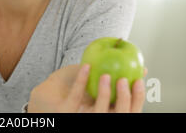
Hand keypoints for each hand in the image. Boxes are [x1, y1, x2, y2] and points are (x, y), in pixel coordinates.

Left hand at [28, 64, 147, 112]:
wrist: (44, 98)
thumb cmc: (74, 90)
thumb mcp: (96, 83)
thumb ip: (114, 75)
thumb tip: (140, 67)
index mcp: (106, 113)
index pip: (129, 111)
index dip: (138, 98)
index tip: (139, 80)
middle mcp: (96, 118)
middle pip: (119, 115)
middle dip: (125, 99)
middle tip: (124, 80)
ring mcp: (81, 117)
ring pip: (99, 113)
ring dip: (104, 94)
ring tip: (106, 75)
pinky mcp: (65, 112)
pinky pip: (75, 98)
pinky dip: (81, 80)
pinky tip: (86, 67)